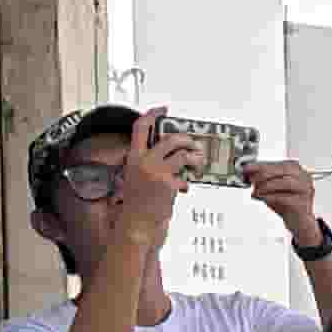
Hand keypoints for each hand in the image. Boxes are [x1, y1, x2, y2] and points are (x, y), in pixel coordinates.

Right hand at [109, 105, 195, 246]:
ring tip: (198, 161)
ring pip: (182, 154)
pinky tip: (183, 188)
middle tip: (192, 143)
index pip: (140, 128)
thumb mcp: (133, 176)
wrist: (136, 222)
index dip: (152, 114)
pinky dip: (187, 182)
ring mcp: (158, 173)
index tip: (162, 109)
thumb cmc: (136, 202)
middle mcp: (145, 162)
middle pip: (169, 139)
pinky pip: (185, 177)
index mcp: (133, 158)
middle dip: (185, 139)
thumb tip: (164, 151)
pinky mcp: (169, 185)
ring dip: (195, 156)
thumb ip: (145, 161)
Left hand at [243, 157, 322, 247]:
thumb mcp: (274, 190)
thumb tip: (249, 174)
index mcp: (298, 171)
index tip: (247, 168)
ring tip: (255, 192)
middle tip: (250, 180)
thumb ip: (264, 181)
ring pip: (283, 183)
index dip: (261, 166)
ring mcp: (305, 191)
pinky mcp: (302, 204)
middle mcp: (305, 178)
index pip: (278, 164)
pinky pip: (283, 198)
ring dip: (266, 186)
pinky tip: (262, 199)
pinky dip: (270, 198)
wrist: (300, 224)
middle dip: (263, 174)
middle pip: (282, 170)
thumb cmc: (286, 204)